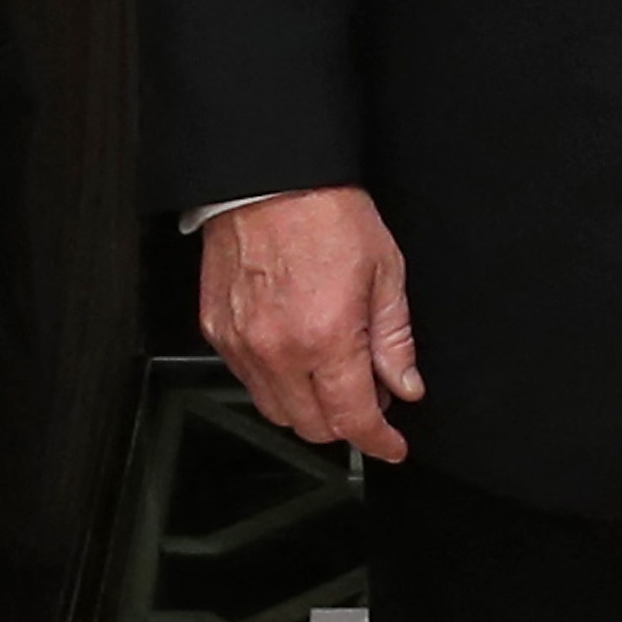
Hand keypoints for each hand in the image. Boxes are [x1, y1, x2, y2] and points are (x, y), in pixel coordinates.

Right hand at [201, 186, 422, 461]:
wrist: (269, 177)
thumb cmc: (326, 212)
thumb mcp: (385, 271)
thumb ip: (394, 339)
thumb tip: (405, 385)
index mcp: (327, 338)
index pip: (353, 418)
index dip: (379, 441)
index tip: (391, 445)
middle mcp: (278, 350)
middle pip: (313, 426)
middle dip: (346, 422)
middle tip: (367, 394)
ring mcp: (242, 344)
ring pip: (276, 410)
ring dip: (307, 406)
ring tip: (329, 372)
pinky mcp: (216, 331)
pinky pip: (247, 380)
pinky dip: (274, 380)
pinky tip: (294, 352)